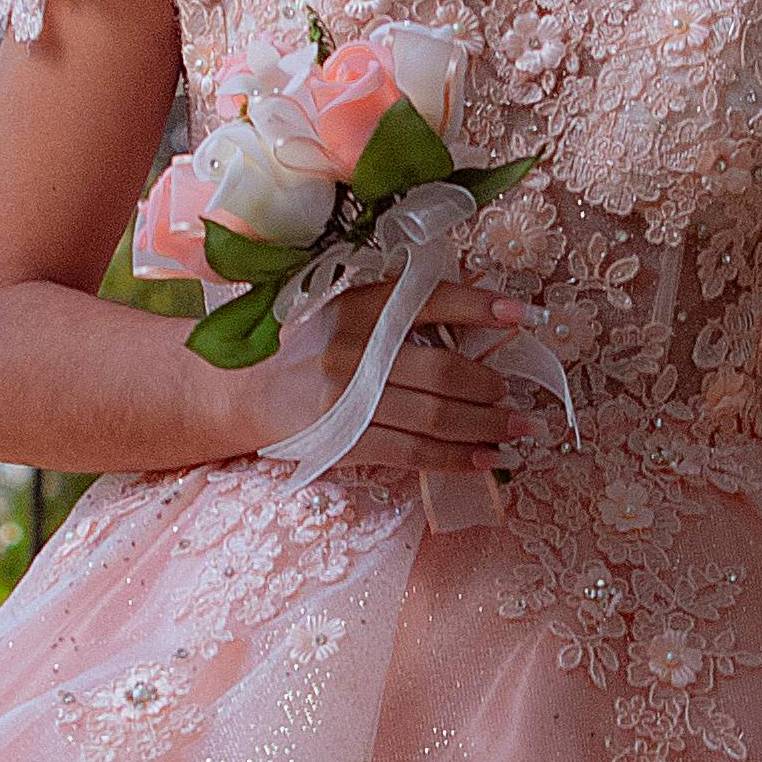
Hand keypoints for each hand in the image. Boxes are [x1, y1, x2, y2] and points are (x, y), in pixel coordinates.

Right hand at [229, 280, 550, 475]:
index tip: (521, 315)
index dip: (479, 307)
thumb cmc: (302, 346)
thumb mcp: (339, 309)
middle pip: (443, 369)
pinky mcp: (344, 441)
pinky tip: (487, 460)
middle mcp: (353, 350)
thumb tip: (471, 314)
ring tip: (519, 428)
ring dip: (487, 424)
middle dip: (490, 384)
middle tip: (513, 391)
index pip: (428, 301)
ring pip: (436, 415)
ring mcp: (348, 400)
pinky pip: (413, 453)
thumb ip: (393, 309)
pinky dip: (456, 458)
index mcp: (356, 307)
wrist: (239, 390)